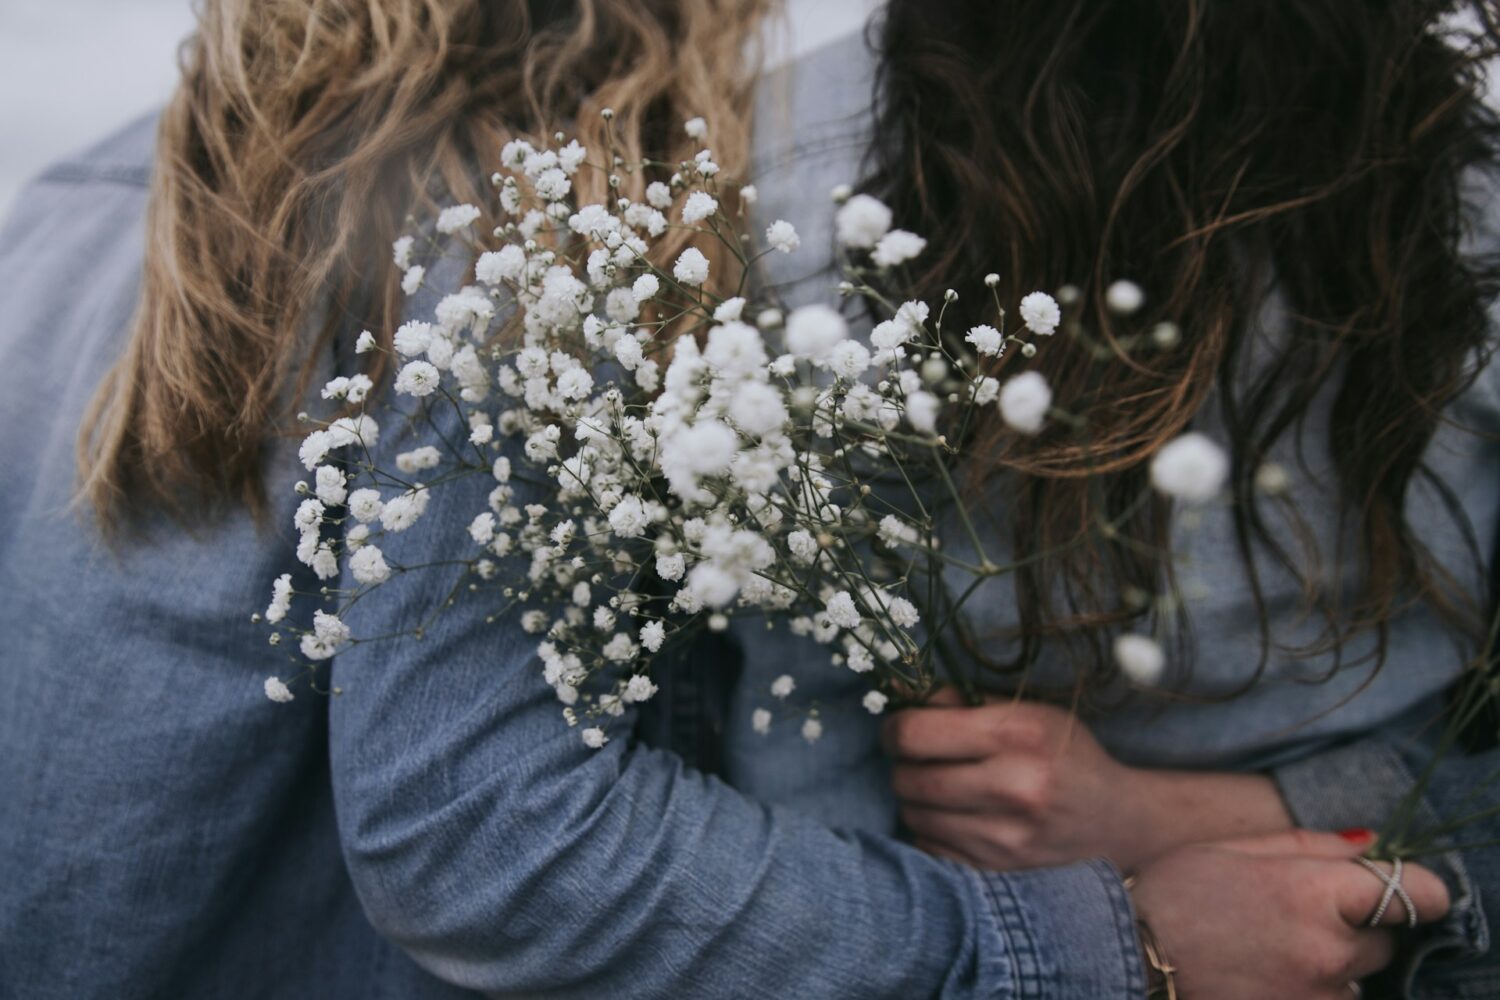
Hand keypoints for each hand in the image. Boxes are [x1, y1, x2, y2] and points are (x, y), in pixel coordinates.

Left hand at [884, 689, 1292, 871]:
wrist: (1119, 822)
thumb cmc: (1068, 756)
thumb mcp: (1029, 713)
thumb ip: (966, 704)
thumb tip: (904, 699)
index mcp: (1018, 735)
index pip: (915, 734)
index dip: (896, 729)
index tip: (902, 729)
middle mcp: (1012, 787)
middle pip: (908, 778)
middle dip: (903, 765)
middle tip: (919, 759)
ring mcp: (1004, 838)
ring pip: (914, 815)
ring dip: (916, 799)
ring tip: (941, 788)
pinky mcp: (998, 873)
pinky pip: (930, 848)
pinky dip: (932, 831)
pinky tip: (956, 818)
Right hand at [1132, 829, 1450, 998]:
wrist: (1126, 955)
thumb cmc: (1174, 892)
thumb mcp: (1236, 847)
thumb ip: (1312, 845)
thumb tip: (1370, 844)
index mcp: (1316, 892)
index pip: (1417, 893)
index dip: (1413, 888)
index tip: (1396, 889)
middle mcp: (1329, 951)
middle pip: (1385, 939)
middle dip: (1355, 925)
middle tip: (1294, 916)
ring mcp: (1318, 997)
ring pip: (1356, 979)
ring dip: (1331, 964)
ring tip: (1269, 949)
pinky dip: (1310, 990)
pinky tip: (1264, 974)